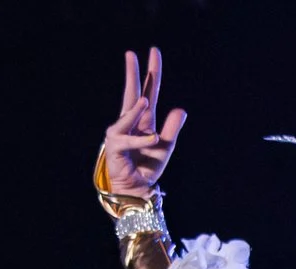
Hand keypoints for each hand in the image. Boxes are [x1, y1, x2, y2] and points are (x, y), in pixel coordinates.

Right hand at [99, 47, 185, 198]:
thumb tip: (180, 109)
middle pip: (131, 93)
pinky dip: (141, 140)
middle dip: (132, 74)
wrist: (137, 189)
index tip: (153, 52)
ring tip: (145, 99)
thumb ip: (171, 129)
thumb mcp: (164, 147)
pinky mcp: (115, 147)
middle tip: (131, 54)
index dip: (151, 73)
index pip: (148, 92)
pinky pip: (128, 140)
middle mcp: (130, 123)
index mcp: (144, 121)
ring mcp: (120, 133)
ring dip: (136, 108)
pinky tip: (152, 139)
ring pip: (127, 115)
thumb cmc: (147, 167)